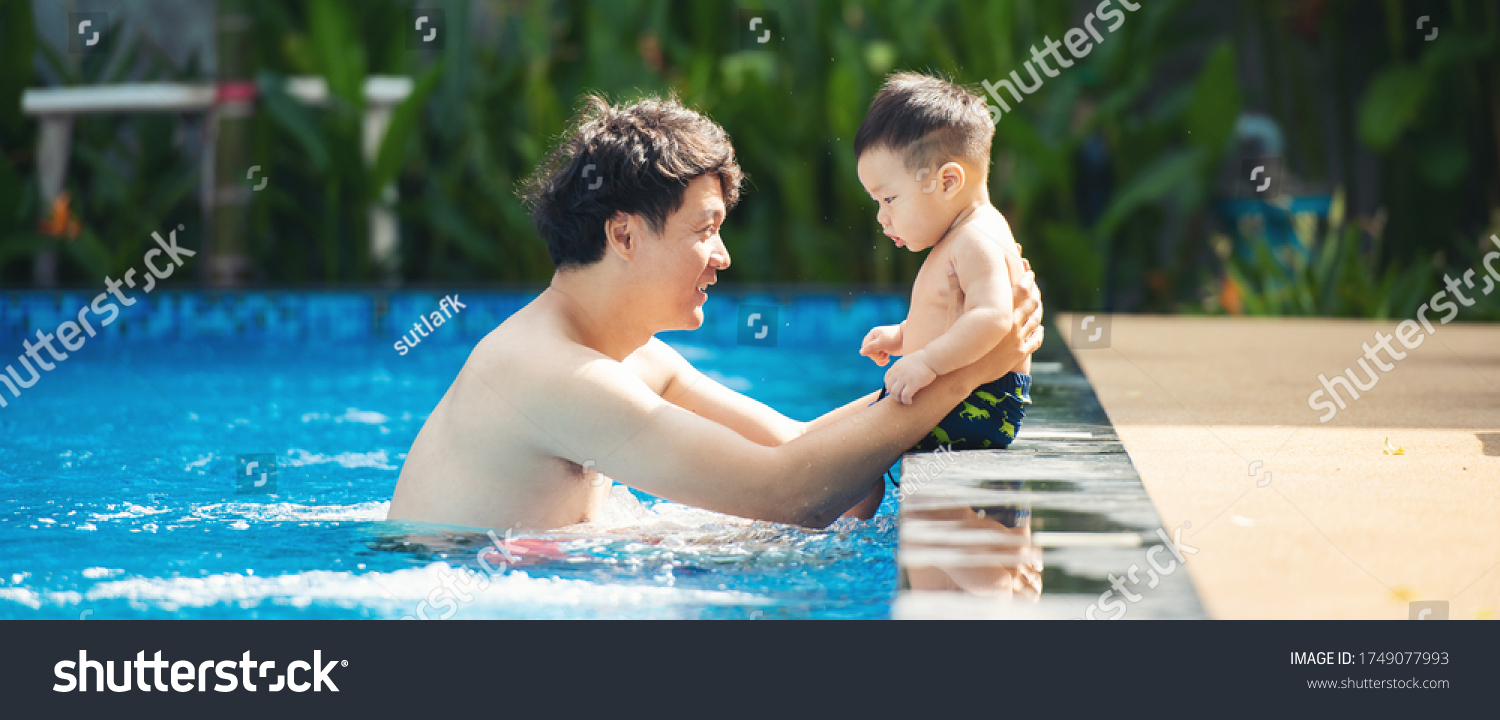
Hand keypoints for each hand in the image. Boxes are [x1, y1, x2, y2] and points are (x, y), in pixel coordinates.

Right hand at [860, 324, 902, 366]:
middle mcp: (875, 339)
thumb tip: (861, 352)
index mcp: (873, 334)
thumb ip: (871, 347)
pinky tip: (887, 360)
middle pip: (870, 352)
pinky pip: (879, 358)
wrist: (908, 340)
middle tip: (884, 355)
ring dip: (880, 359)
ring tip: (887, 357)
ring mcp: (880, 345)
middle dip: (877, 356)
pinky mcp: (885, 350)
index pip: (865, 346)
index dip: (870, 352)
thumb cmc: (895, 339)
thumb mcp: (882, 343)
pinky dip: (882, 360)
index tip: (879, 352)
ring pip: (875, 356)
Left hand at [885, 352, 936, 404]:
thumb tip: (898, 376)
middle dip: (893, 394)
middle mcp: (898, 373)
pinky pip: (905, 396)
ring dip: (898, 399)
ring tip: (903, 401)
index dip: (889, 386)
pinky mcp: (913, 384)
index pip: (887, 379)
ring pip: (895, 393)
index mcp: (896, 367)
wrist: (930, 358)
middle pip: (890, 387)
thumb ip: (900, 368)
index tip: (895, 390)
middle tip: (899, 398)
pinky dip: (906, 401)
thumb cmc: (922, 360)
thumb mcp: (906, 361)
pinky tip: (909, 402)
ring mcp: (905, 378)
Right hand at [959, 269, 1042, 389]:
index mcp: (1000, 311)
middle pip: (1031, 303)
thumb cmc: (956, 339)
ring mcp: (1018, 340)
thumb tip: (948, 264)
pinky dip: (1037, 332)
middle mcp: (1013, 324)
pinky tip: (1038, 328)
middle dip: (1034, 292)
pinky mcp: (1018, 354)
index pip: (1020, 289)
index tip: (1028, 270)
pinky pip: (1034, 341)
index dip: (1026, 278)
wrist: (961, 370)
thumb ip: (954, 288)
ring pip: (1035, 321)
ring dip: (1037, 311)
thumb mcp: (954, 312)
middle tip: (1034, 284)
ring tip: (1037, 303)